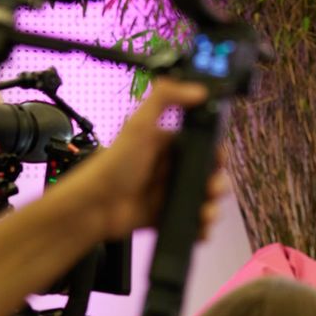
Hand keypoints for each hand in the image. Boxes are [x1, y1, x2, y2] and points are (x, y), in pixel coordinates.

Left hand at [70, 78, 227, 239]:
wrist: (94, 207)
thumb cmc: (113, 165)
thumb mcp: (139, 125)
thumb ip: (165, 98)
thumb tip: (198, 89)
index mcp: (163, 144)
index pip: (198, 144)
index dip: (214, 151)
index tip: (221, 158)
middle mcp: (167, 168)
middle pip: (204, 173)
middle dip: (216, 181)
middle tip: (213, 188)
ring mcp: (166, 194)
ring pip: (200, 198)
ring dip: (211, 205)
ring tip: (207, 211)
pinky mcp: (163, 216)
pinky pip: (190, 221)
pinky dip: (200, 226)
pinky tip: (202, 226)